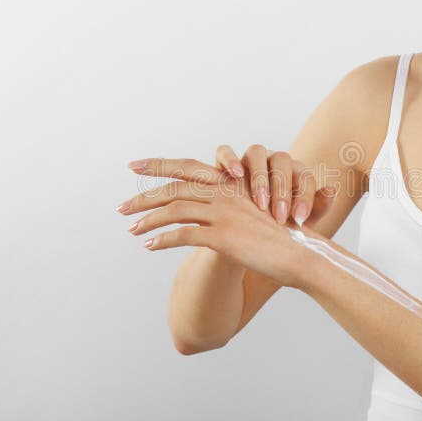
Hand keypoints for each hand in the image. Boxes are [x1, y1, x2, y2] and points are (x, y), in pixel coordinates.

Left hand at [117, 157, 316, 288]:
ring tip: (130, 229)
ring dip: (147, 219)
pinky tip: (148, 245)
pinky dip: (162, 239)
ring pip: (174, 209)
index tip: (135, 166)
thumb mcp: (253, 220)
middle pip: (175, 188)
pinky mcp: (224, 236)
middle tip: (120, 206)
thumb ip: (230, 213)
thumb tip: (205, 219)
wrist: (301, 254)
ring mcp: (224, 214)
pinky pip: (184, 234)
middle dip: (144, 196)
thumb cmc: (281, 240)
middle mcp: (225, 195)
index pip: (188, 169)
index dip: (159, 165)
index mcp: (230, 187)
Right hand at [214, 144, 336, 226]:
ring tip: (259, 201)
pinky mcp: (225, 162)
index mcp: (294, 174)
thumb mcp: (298, 223)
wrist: (244, 234)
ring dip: (258, 175)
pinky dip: (229, 160)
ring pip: (256, 152)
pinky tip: (235, 176)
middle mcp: (273, 162)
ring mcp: (249, 160)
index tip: (300, 219)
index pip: (304, 176)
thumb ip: (318, 207)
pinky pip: (225, 152)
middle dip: (281, 189)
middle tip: (279, 215)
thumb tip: (332, 190)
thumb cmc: (276, 227)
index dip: (304, 196)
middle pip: (281, 161)